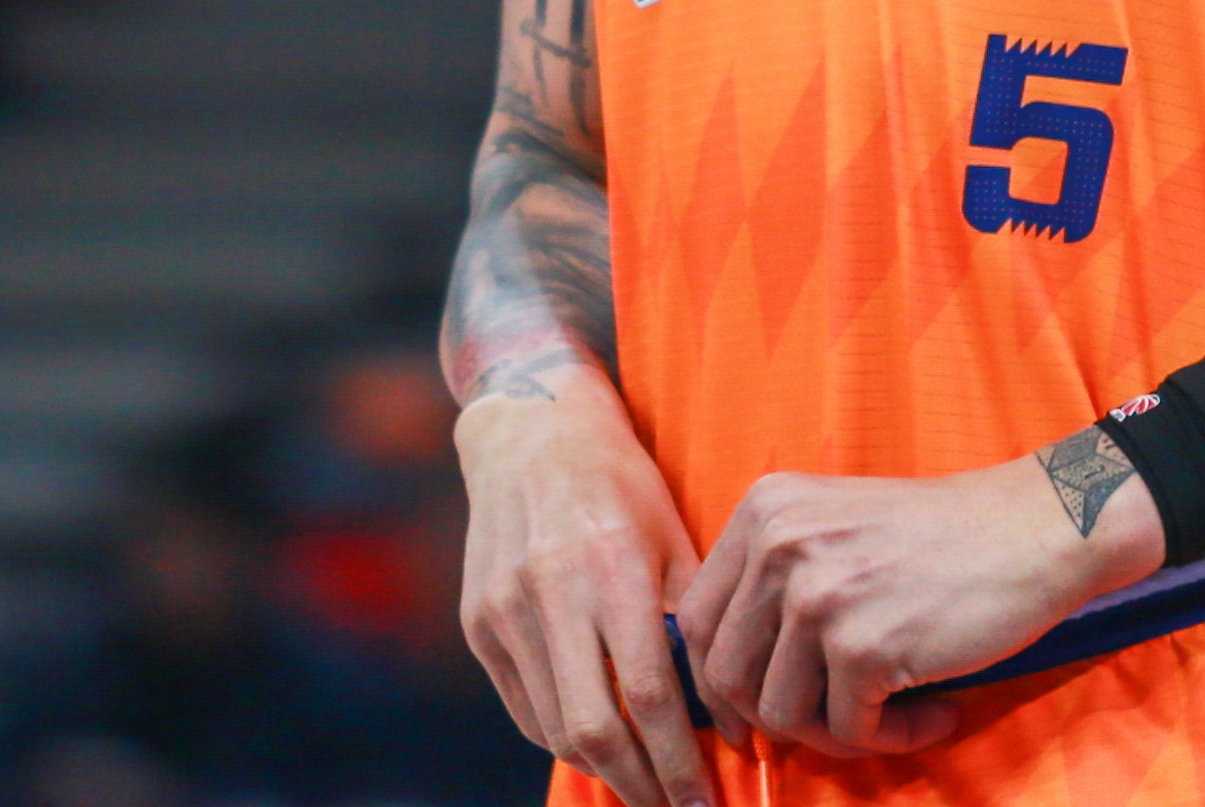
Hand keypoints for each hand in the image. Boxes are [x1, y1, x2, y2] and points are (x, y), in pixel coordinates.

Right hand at [456, 367, 715, 806]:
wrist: (531, 433)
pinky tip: (600, 747)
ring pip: (555, 728)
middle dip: (641, 784)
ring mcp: (504, 611)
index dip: (680, 760)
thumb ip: (693, 625)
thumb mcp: (673, 535)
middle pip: (594, 727)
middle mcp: (550, 592)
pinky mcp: (478, 623)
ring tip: (646, 787)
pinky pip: (525, 707)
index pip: (650, 694)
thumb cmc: (621, 483)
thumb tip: (726, 720)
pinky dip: (563, 738)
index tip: (707, 798)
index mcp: (611, 567)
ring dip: (604, 770)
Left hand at [674, 432, 1164, 756]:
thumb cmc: (942, 537)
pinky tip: (933, 711)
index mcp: (765, 510)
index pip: (695, 620)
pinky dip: (893, 739)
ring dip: (840, 733)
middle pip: (726, 676)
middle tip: (834, 723)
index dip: (717, 683)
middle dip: (775, 720)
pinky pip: (849, 732)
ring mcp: (818, 595)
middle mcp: (779, 544)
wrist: (1037, 526)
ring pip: (781, 715)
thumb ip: (774, 582)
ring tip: (896, 714)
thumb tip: (722, 684)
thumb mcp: (833, 527)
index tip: (751, 714)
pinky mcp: (863, 646)